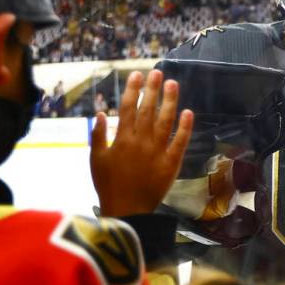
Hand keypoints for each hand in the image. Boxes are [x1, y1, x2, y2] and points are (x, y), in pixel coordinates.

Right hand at [90, 70, 193, 215]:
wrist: (127, 211)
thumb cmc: (108, 186)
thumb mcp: (96, 160)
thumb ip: (98, 135)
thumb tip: (100, 112)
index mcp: (121, 139)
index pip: (128, 108)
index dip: (132, 90)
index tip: (137, 75)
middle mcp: (140, 142)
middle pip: (148, 110)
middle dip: (153, 90)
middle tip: (158, 73)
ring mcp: (157, 152)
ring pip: (165, 122)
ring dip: (170, 101)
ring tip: (173, 84)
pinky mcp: (171, 164)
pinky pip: (180, 142)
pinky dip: (185, 127)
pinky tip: (188, 112)